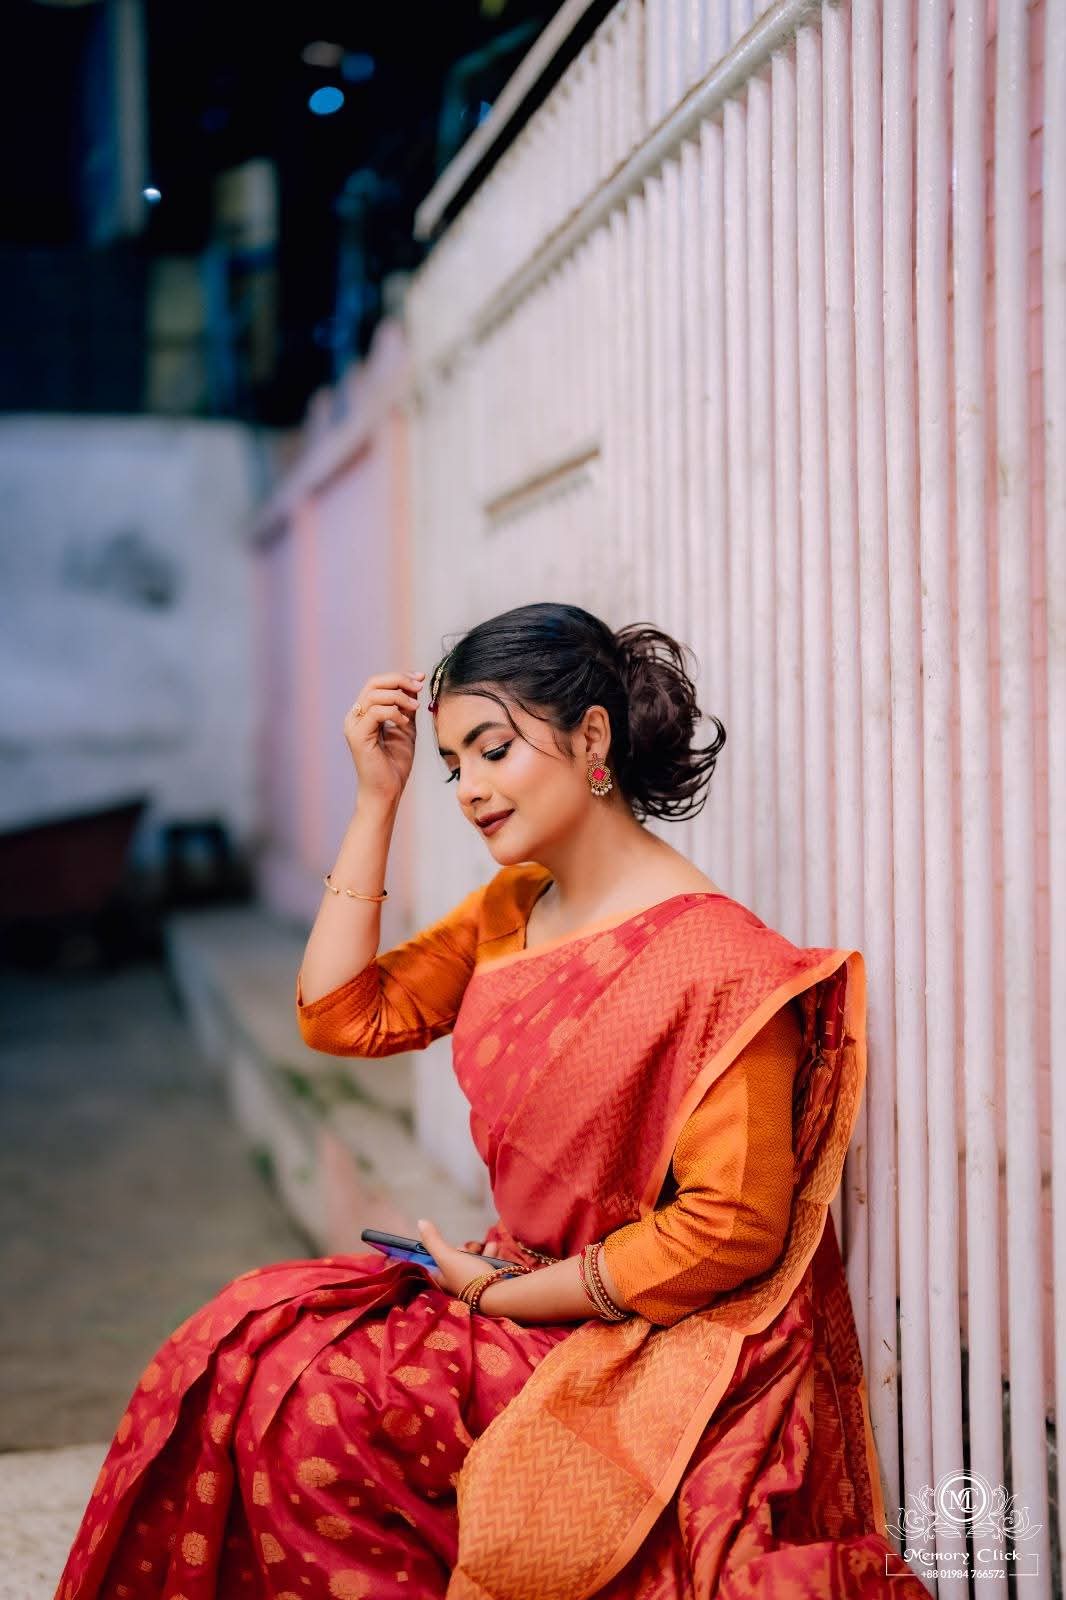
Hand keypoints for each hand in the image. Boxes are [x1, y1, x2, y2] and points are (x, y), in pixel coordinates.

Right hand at [344, 670, 425, 804]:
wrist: (388, 790)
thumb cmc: (395, 764)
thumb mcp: (406, 728)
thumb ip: (407, 708)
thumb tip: (415, 685)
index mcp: (365, 713)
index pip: (378, 684)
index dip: (400, 677)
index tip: (421, 679)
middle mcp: (355, 716)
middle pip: (374, 683)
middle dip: (399, 681)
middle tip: (419, 687)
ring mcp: (354, 725)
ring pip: (374, 695)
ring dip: (399, 697)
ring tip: (415, 709)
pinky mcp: (358, 736)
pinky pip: (375, 712)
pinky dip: (394, 712)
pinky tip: (405, 722)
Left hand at [416, 1219, 497, 1296]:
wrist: (497, 1294)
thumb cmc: (468, 1276)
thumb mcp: (447, 1257)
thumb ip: (434, 1241)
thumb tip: (420, 1222)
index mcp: (444, 1281)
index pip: (438, 1266)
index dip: (444, 1254)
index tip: (452, 1247)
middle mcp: (457, 1284)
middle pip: (459, 1261)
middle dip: (468, 1250)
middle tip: (472, 1248)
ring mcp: (474, 1286)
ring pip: (475, 1262)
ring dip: (482, 1251)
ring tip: (489, 1246)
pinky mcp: (490, 1284)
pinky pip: (489, 1266)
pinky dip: (492, 1256)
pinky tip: (497, 1250)